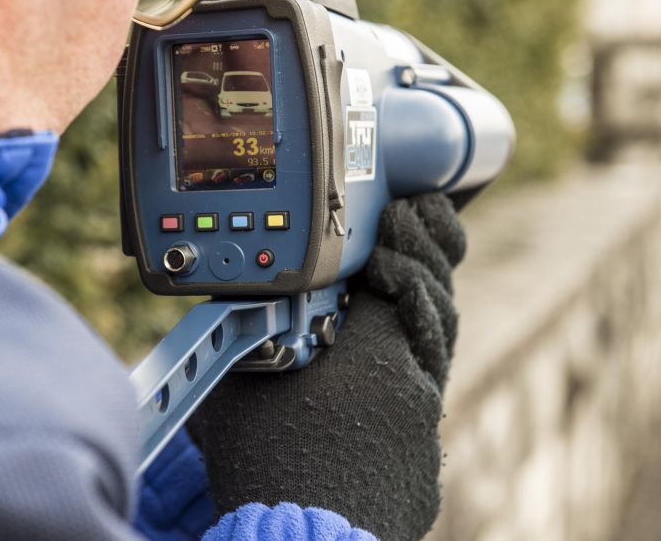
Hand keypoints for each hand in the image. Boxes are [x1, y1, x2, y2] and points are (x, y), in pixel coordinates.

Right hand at [187, 194, 465, 540]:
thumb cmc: (266, 461)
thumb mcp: (242, 378)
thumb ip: (253, 327)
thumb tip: (251, 299)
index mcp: (377, 354)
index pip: (408, 275)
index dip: (410, 237)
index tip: (406, 210)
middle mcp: (412, 387)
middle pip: (433, 309)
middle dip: (423, 262)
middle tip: (416, 224)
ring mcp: (421, 430)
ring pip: (431, 353)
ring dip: (416, 314)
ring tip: (397, 284)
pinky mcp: (419, 465)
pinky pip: (420, 398)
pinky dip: (407, 366)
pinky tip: (382, 360)